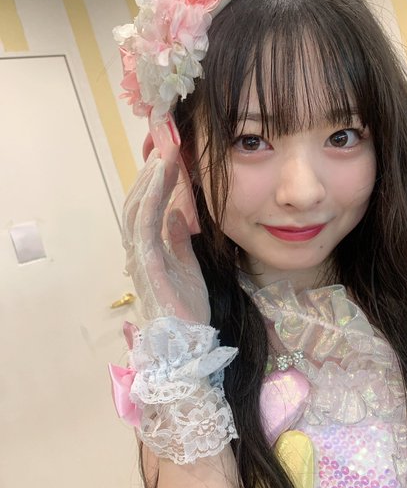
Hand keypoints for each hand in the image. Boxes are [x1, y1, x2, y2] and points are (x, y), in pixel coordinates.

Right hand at [122, 116, 209, 323]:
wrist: (186, 344)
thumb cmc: (187, 308)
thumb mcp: (186, 265)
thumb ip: (178, 239)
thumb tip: (176, 212)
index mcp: (148, 248)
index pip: (147, 206)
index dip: (155, 179)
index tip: (171, 154)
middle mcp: (138, 249)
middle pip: (138, 200)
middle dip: (151, 171)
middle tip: (167, 142)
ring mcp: (139, 255)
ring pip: (137, 206)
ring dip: (151, 177)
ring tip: (166, 151)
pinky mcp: (146, 263)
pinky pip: (145, 223)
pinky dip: (152, 196)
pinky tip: (163, 175)